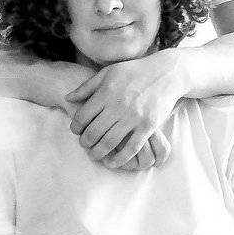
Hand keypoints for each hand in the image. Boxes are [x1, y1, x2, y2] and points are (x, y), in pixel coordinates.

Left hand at [65, 54, 183, 168]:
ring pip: (110, 142)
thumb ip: (87, 86)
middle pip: (94, 132)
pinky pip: (131, 148)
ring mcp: (134, 117)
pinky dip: (120, 158)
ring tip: (95, 155)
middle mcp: (118, 106)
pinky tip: (113, 162)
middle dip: (85, 142)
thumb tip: (67, 97)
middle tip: (84, 145)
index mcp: (106, 93)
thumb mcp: (108, 73)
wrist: (166, 73)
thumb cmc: (134, 72)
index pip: (82, 117)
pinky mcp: (148, 126)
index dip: (76, 127)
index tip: (76, 131)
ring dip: (99, 153)